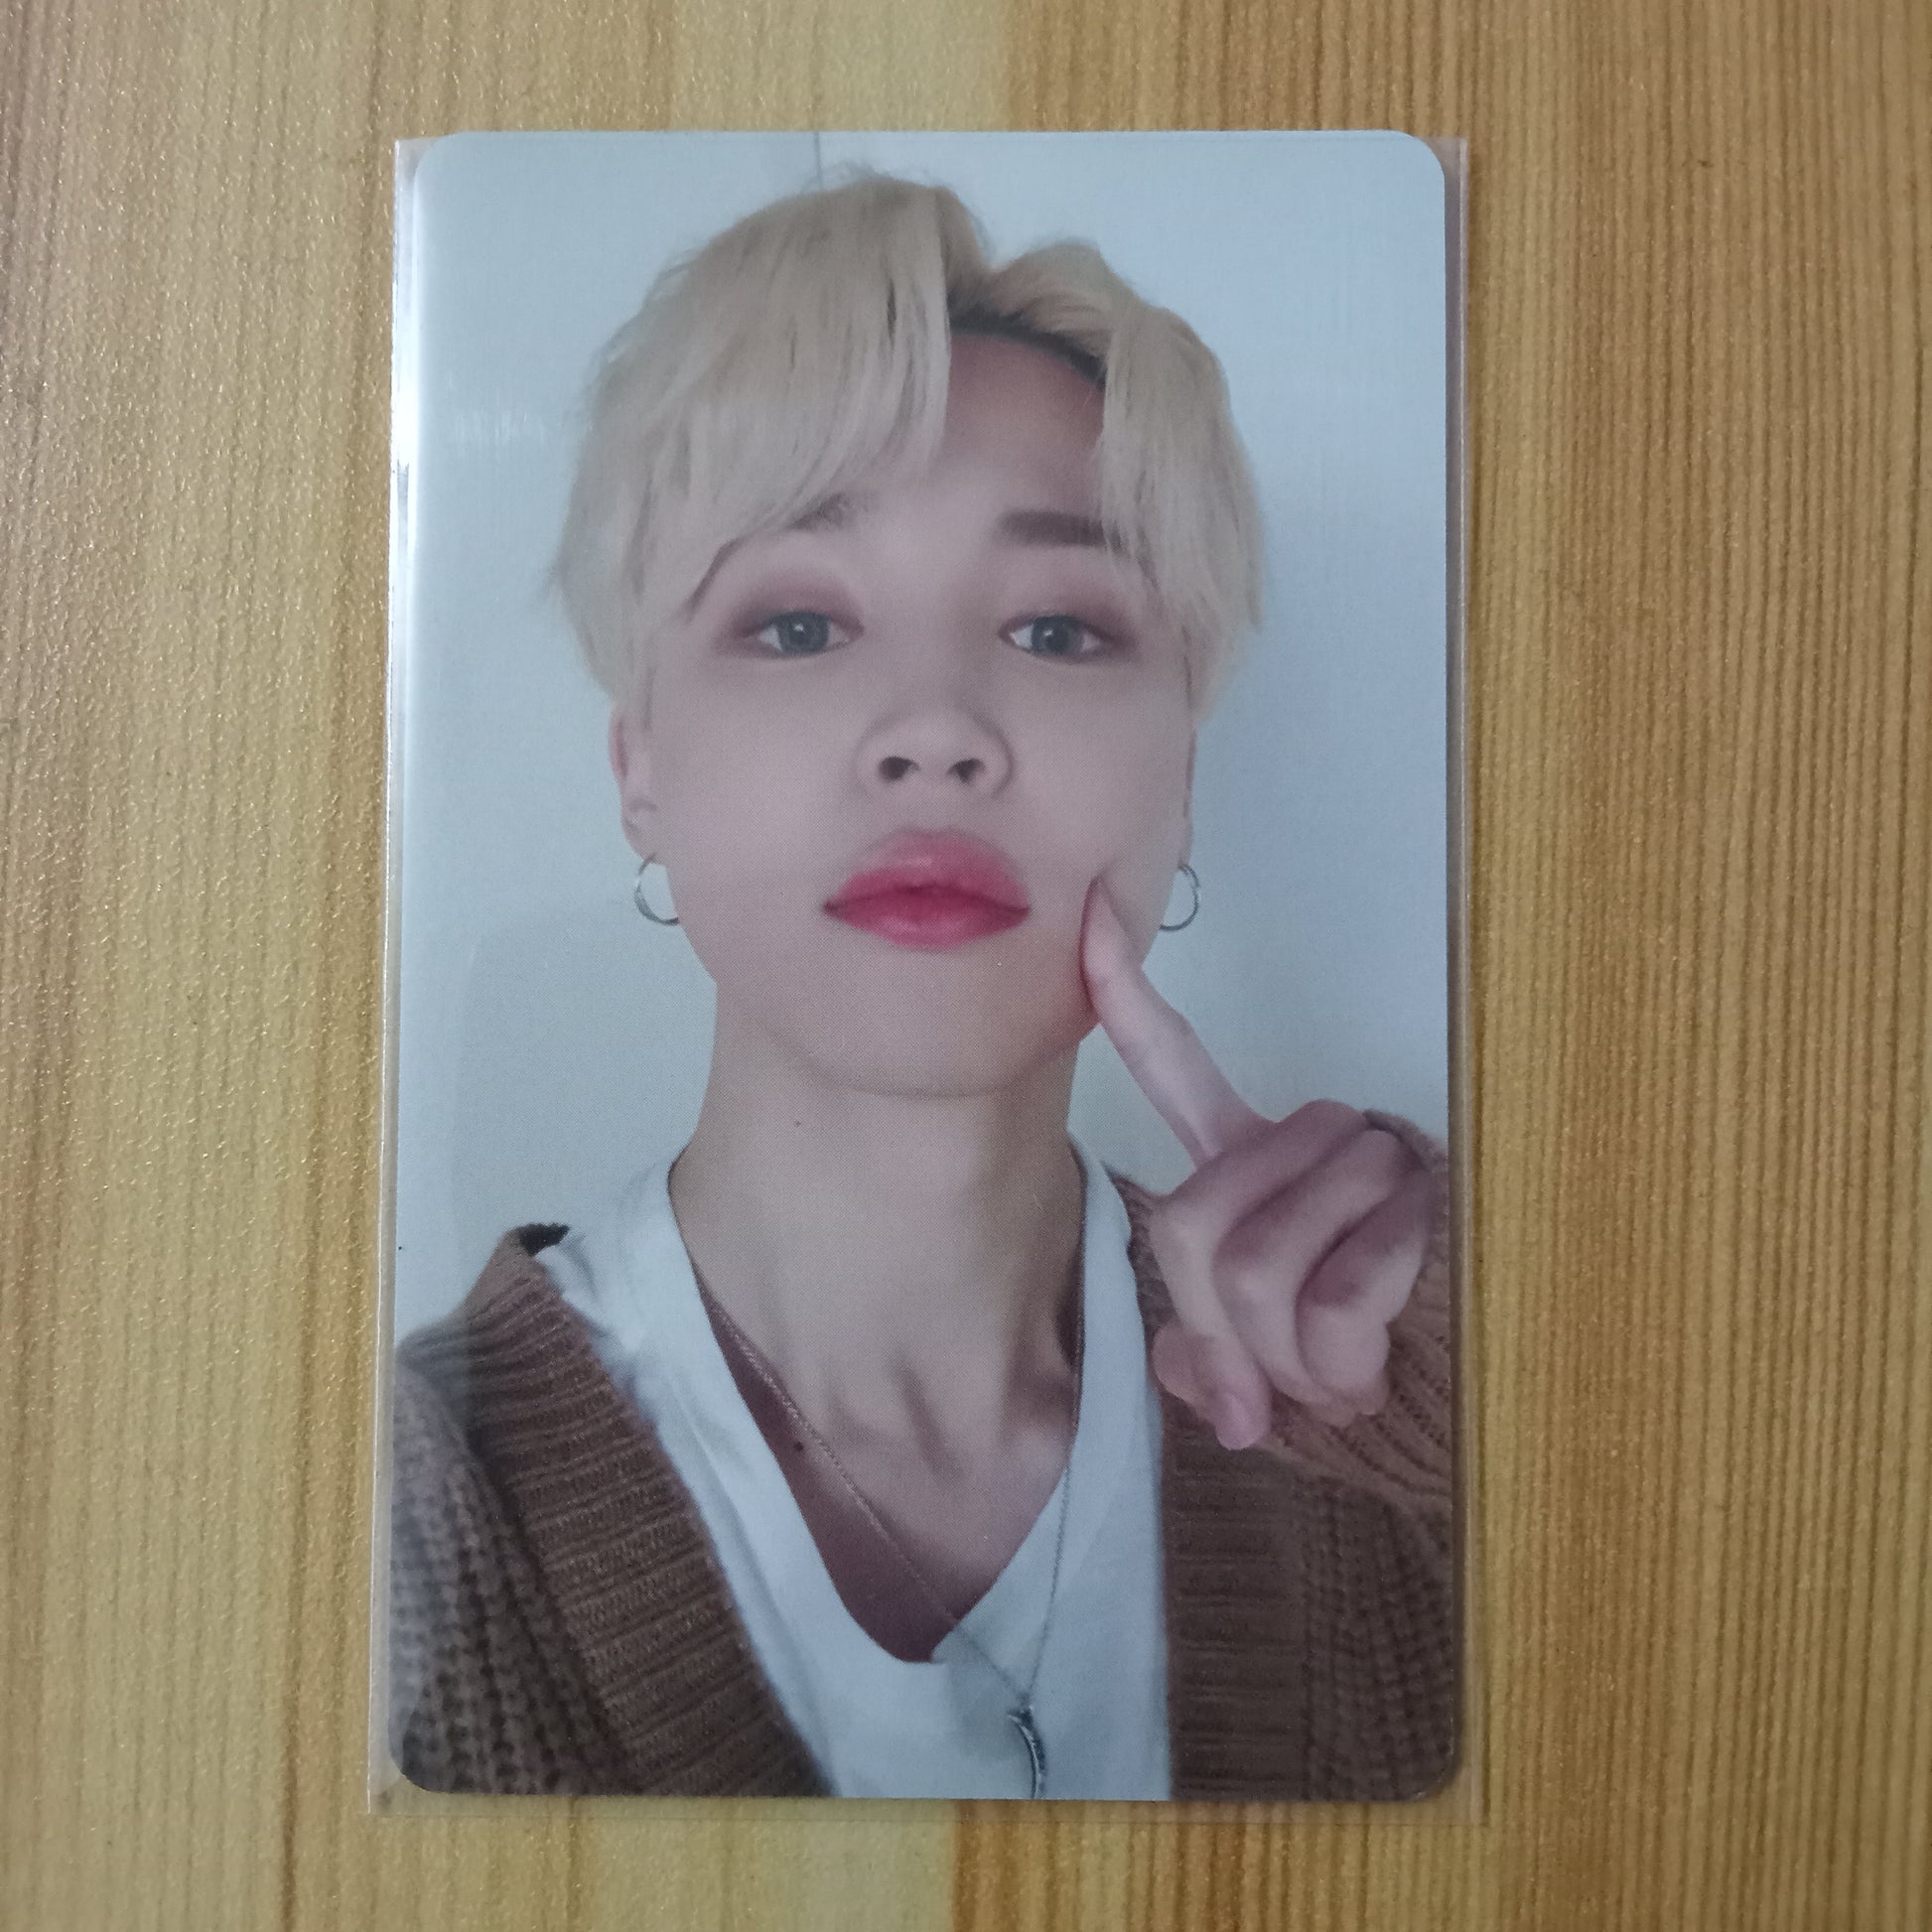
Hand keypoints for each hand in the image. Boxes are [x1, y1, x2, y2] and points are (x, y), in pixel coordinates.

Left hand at [1080, 880, 1436, 1449]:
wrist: (1487, 1387)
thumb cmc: (1369, 1365)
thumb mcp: (1271, 1370)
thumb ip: (1212, 1356)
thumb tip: (1190, 1375)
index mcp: (1253, 1162)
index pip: (1179, 1069)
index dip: (1130, 1006)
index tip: (1090, 921)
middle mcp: (1305, 1144)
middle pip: (1189, 1227)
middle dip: (1222, 1336)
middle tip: (1281, 1383)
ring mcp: (1366, 1166)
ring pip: (1257, 1273)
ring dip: (1295, 1366)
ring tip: (1346, 1372)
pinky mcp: (1424, 1207)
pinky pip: (1332, 1304)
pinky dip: (1344, 1365)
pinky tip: (1382, 1365)